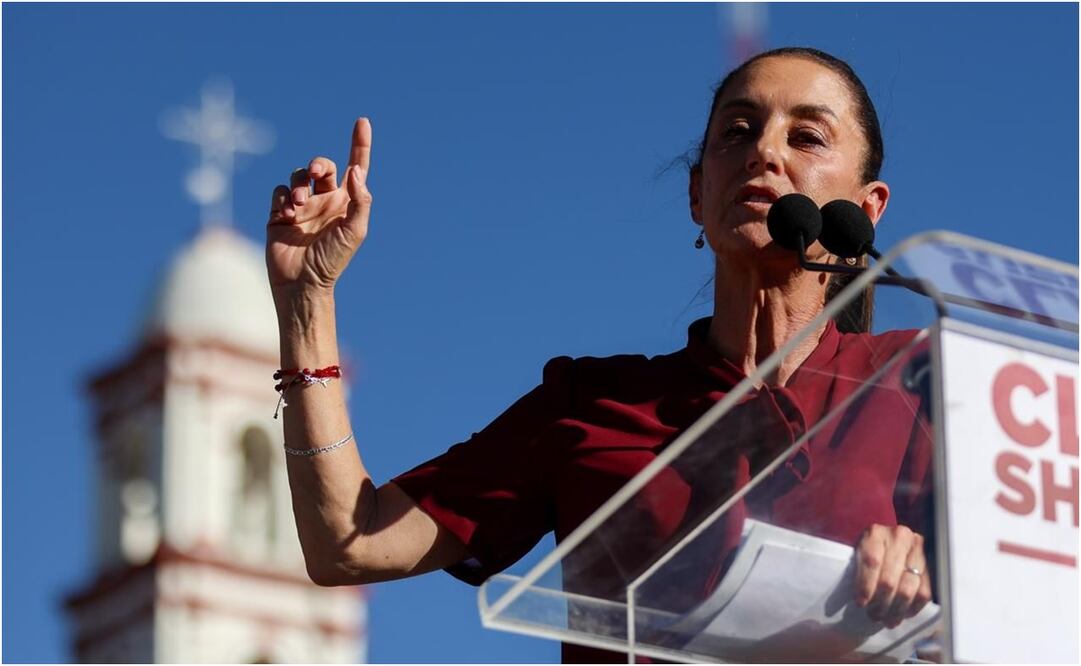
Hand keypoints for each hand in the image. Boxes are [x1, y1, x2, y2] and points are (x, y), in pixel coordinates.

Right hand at [266, 118, 372, 299]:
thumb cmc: (333, 260)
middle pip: (322, 166)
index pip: (355, 166)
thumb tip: (356, 171)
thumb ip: (360, 200)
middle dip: (318, 163)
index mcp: (346, 202)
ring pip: (298, 176)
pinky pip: (279, 191)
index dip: (359, 144)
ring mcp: (302, 206)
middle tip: (316, 173)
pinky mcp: (279, 213)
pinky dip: (283, 198)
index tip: (362, 122)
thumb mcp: (354, 231)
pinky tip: (287, 216)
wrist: (302, 282)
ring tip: (299, 206)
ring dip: (299, 185)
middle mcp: (325, 200)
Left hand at [854, 524, 932, 628]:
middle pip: (889, 579)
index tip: (861, 603)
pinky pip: (924, 591)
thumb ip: (856, 568)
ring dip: (896, 609)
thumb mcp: (858, 551)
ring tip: (888, 620)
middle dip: (880, 603)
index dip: (866, 585)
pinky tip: (904, 614)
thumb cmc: (869, 549)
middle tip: (874, 616)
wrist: (892, 539)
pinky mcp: (931, 563)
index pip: (871, 561)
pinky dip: (913, 607)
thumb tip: (852, 600)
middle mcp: (899, 537)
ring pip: (907, 588)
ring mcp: (918, 549)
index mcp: (875, 533)